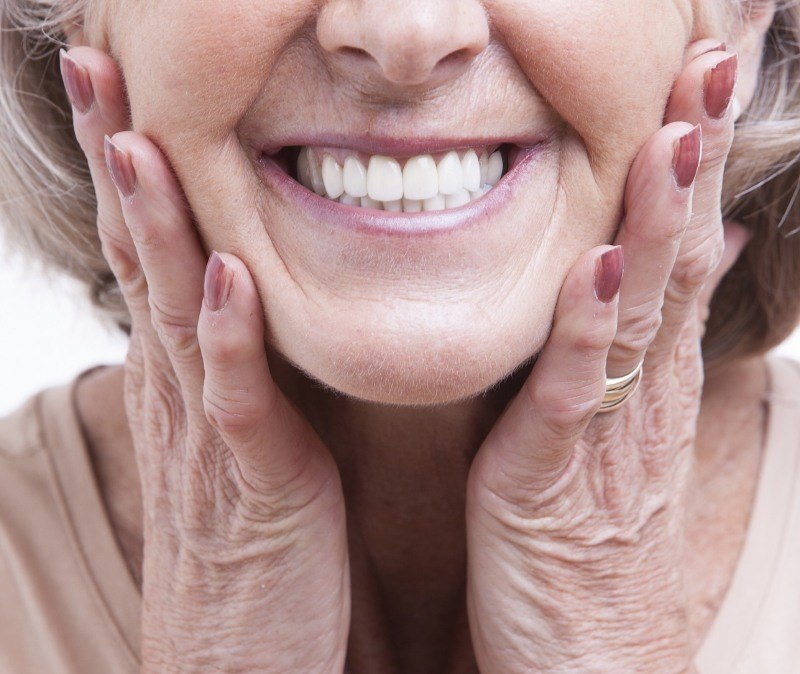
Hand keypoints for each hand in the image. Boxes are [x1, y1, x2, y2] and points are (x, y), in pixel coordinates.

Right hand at [60, 47, 349, 672]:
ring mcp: (208, 437)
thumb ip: (235, 367)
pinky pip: (236, 401)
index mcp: (186, 376)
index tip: (123, 87)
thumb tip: (239, 296)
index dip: (132, 168)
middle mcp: (182, 392)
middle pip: (141, 258)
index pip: (149, 252)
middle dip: (119, 160)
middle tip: (98, 67)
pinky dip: (227, 337)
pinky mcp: (253, 486)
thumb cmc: (249, 541)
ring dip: (156, 226)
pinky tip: (224, 275)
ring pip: (173, 313)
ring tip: (138, 139)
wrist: (237, 657)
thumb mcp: (237, 434)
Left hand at [465, 41, 744, 673]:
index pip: (677, 255)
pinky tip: (601, 266)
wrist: (585, 667)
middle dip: (690, 164)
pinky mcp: (554, 481)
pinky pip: (574, 394)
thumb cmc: (592, 550)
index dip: (690, 170)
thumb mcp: (624, 440)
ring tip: (675, 136)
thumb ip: (641, 354)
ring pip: (638, 313)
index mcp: (646, 383)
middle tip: (709, 66)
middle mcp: (639, 397)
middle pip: (672, 262)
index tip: (699, 86)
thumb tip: (681, 268)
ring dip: (658, 223)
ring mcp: (605, 437)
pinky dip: (589, 328)